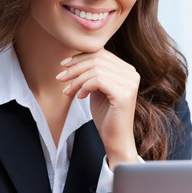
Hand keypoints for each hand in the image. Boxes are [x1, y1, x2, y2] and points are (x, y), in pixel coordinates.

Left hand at [56, 48, 139, 169]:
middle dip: (74, 68)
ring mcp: (129, 83)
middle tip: (60, 78)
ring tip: (68, 91)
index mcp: (126, 69)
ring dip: (76, 80)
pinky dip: (84, 87)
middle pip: (97, 60)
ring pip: (95, 70)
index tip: (64, 65)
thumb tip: (74, 58)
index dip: (80, 57)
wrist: (115, 138)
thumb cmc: (105, 114)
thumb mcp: (97, 88)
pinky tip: (80, 97)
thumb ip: (92, 72)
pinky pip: (97, 80)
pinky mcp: (124, 94)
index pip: (101, 53)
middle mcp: (131, 73)